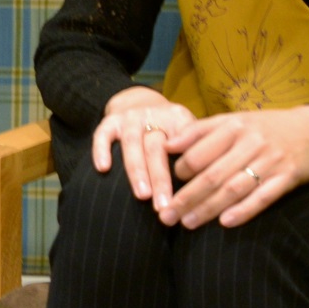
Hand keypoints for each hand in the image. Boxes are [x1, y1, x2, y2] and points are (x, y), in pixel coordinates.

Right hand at [92, 86, 196, 207]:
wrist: (141, 102)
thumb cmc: (171, 129)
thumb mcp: (188, 130)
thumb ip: (198, 151)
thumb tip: (207, 184)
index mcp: (177, 119)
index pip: (183, 145)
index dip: (186, 171)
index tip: (188, 197)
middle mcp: (153, 116)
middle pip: (157, 149)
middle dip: (160, 179)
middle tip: (164, 206)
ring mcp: (130, 118)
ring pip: (132, 143)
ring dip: (137, 170)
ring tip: (142, 195)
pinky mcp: (111, 120)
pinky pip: (102, 134)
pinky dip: (101, 150)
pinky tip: (103, 168)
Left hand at [157, 105, 308, 228]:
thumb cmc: (264, 128)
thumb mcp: (233, 120)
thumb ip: (200, 131)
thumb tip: (167, 144)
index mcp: (233, 127)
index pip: (198, 152)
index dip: (179, 172)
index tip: (167, 186)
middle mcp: (250, 143)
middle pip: (212, 175)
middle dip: (186, 198)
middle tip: (166, 216)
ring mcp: (270, 161)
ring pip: (233, 188)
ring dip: (208, 208)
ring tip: (188, 223)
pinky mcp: (288, 177)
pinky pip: (263, 197)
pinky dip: (244, 210)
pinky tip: (225, 223)